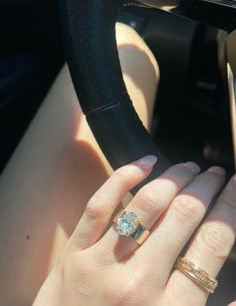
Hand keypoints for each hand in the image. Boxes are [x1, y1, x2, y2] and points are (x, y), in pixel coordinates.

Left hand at [33, 156, 235, 305]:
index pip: (212, 243)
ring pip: (145, 205)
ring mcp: (103, 262)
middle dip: (205, 186)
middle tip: (214, 173)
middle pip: (183, 216)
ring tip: (188, 168)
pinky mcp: (77, 250)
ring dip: (173, 178)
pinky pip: (101, 204)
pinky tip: (145, 164)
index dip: (230, 206)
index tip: (234, 186)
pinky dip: (124, 177)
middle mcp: (139, 282)